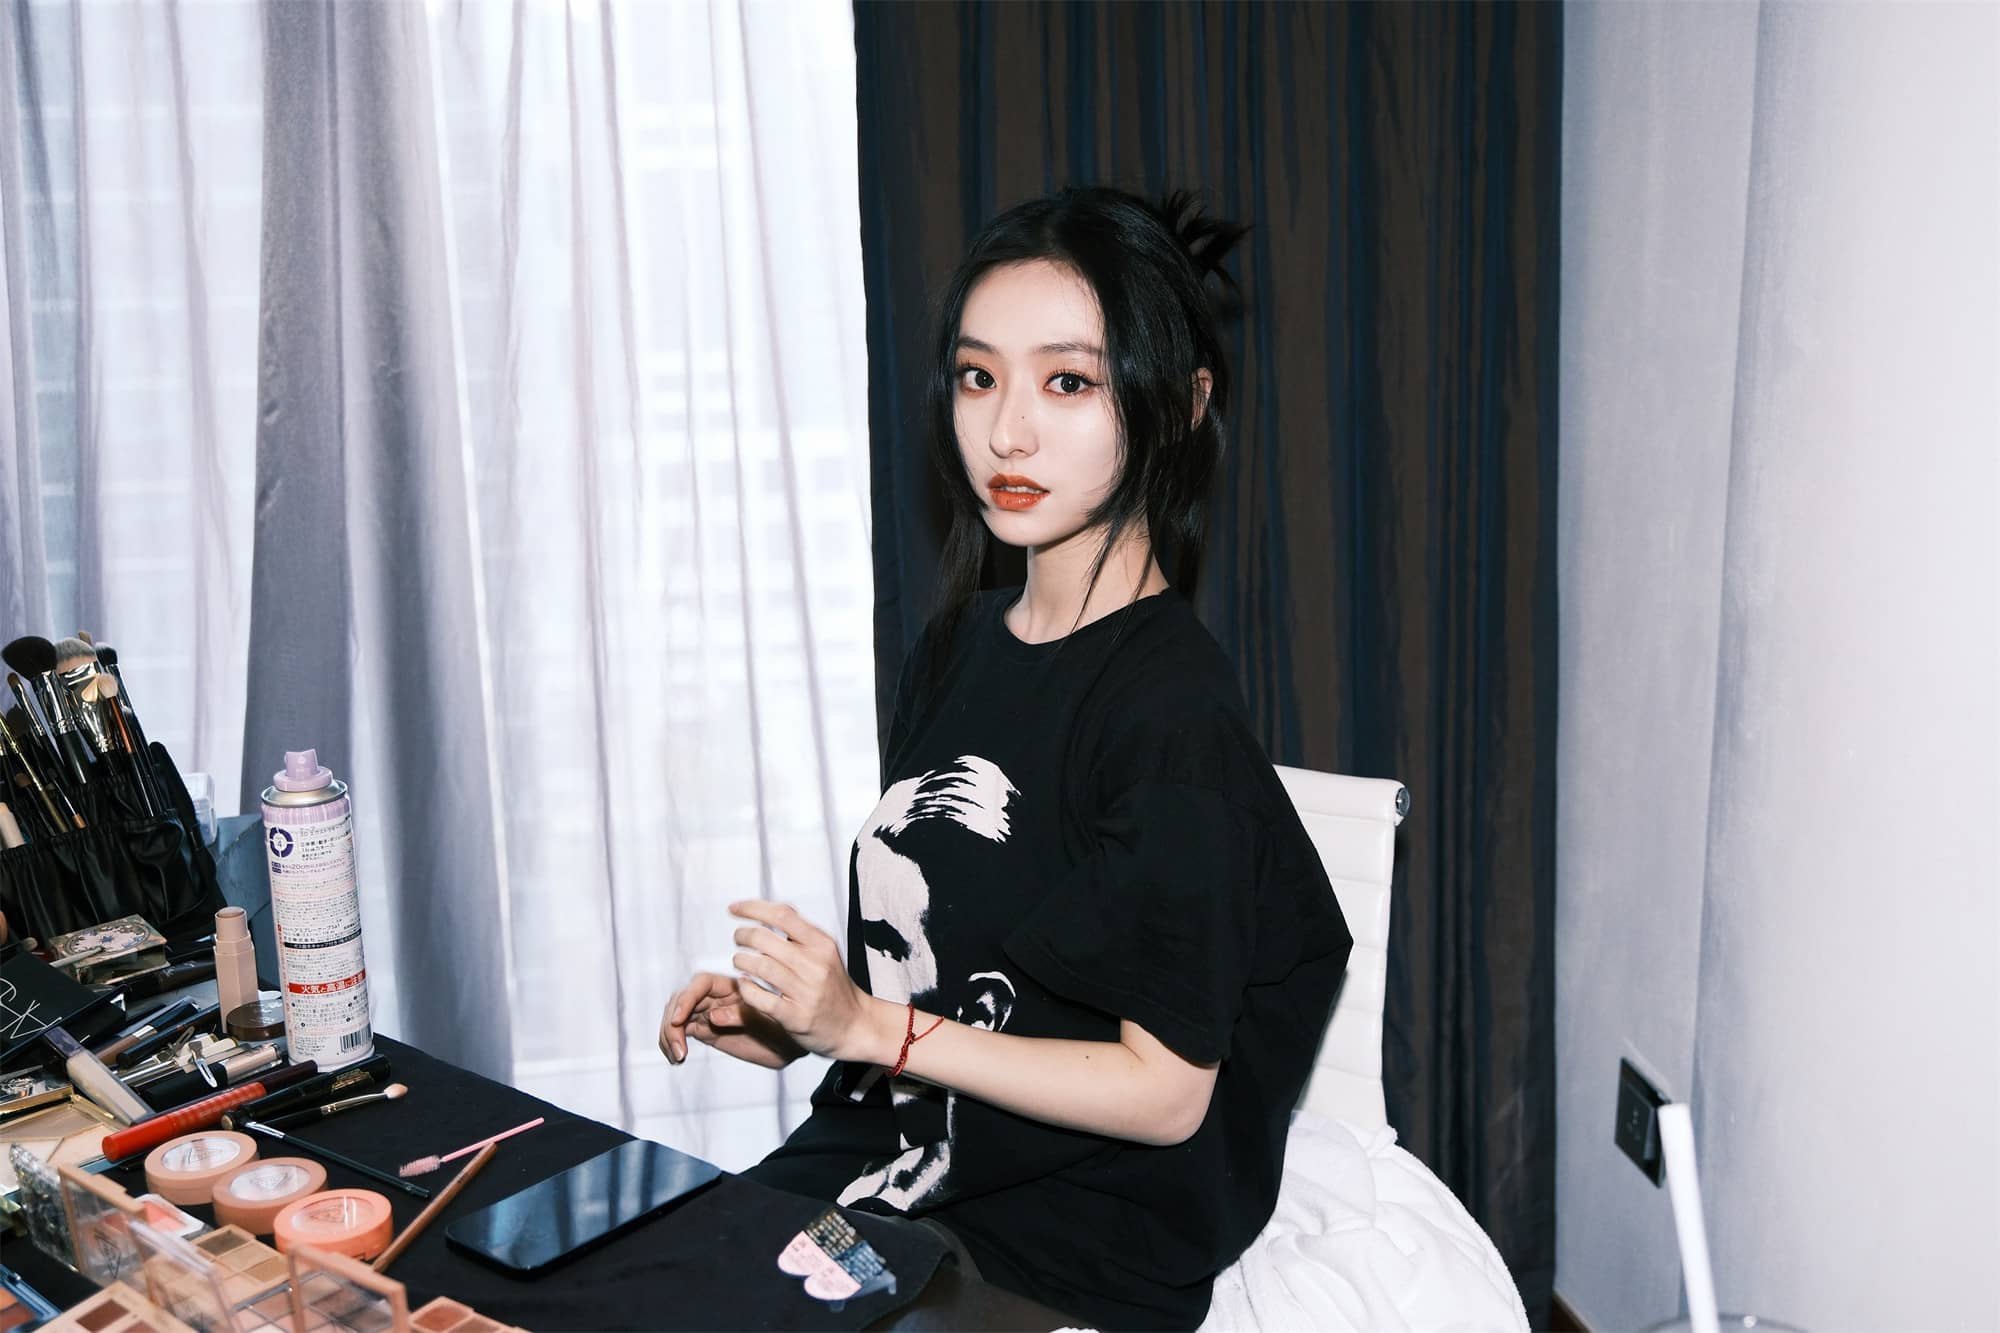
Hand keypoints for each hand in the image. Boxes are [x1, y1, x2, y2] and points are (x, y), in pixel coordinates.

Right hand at [658, 971, 805, 1069]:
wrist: (791, 1044)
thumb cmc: (785, 1027)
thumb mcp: (769, 1022)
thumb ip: (742, 1016)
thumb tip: (712, 1016)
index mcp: (733, 985)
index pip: (701, 983)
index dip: (687, 998)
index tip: (680, 1020)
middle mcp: (716, 996)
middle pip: (681, 1000)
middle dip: (672, 1022)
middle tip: (678, 1051)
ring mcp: (707, 1012)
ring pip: (676, 1016)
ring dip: (669, 1035)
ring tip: (678, 1057)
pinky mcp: (703, 1029)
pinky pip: (679, 1032)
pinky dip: (672, 1044)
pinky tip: (677, 1058)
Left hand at [728, 901, 891, 1063]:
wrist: (854, 1025)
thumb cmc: (834, 988)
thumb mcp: (826, 953)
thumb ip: (801, 933)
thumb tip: (769, 912)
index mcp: (822, 944)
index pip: (783, 915)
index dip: (753, 908)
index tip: (736, 908)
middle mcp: (815, 965)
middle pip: (765, 939)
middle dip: (743, 935)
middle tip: (738, 939)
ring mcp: (806, 992)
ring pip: (760, 967)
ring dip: (741, 960)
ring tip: (739, 961)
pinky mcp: (796, 1017)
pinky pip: (760, 998)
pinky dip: (746, 988)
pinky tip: (744, 984)